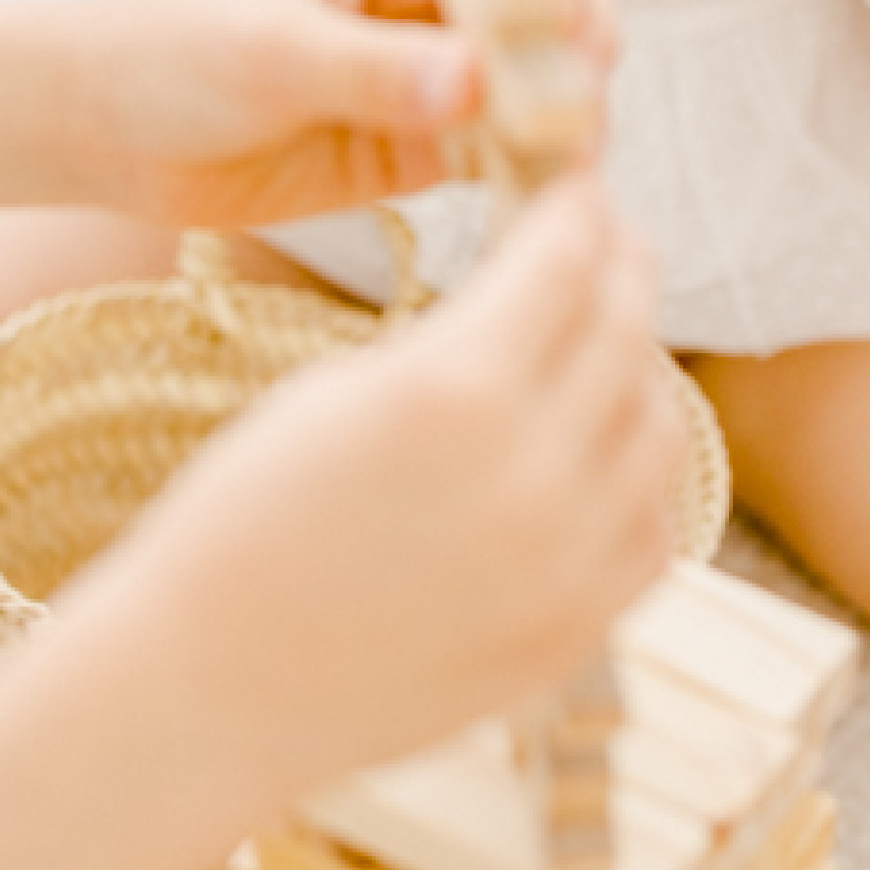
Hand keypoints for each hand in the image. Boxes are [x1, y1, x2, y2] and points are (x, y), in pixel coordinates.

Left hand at [65, 0, 619, 227]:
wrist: (101, 132)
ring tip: (568, 163)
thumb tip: (475, 81)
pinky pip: (490, 153)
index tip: (577, 25)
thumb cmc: (171, 53)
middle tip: (578, 109)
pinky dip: (522, 171)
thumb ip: (373, 69)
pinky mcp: (411, 146)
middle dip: (572, 51)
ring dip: (557, 118)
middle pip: (537, 7)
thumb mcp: (271, 53)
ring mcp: (421, 72)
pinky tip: (539, 198)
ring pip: (524, 85)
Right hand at [108, 175, 678, 810]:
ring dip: (636, 369)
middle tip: (608, 241)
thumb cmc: (248, 516)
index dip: (578, 208)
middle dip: (620, 266)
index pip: (567, 259)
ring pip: (658, 429)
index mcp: (457, 389)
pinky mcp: (574, 633)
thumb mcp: (347, 385)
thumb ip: (463, 335)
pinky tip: (598, 451)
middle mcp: (531, 473)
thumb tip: (543, 286)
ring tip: (602, 343)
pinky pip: (649, 529)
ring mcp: (564, 565)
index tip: (578, 186)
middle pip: (626, 330)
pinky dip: (636, 478)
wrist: (211, 684)